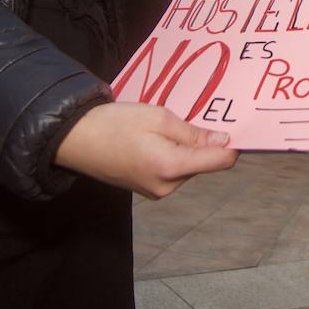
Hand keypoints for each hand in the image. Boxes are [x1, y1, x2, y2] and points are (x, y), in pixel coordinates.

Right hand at [54, 102, 237, 199]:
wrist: (74, 139)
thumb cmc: (115, 123)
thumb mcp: (158, 117)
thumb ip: (193, 133)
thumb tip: (225, 142)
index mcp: (172, 167)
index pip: (220, 161)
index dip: (231, 143)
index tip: (234, 125)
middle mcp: (168, 186)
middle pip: (203, 163)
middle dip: (200, 142)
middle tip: (183, 117)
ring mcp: (156, 191)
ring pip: (187, 166)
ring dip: (183, 148)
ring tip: (160, 127)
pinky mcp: (147, 189)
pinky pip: (172, 170)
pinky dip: (171, 154)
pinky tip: (153, 139)